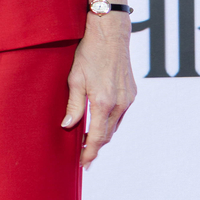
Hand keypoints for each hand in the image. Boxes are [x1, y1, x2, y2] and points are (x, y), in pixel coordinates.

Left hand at [62, 13, 135, 168]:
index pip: (97, 137)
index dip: (89, 152)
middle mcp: (119, 104)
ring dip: (103, 135)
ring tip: (89, 143)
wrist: (110, 36)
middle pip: (108, 135)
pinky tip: (100, 122)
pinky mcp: (131, 94)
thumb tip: (68, 126)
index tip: (83, 164)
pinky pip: (121, 115)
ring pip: (115, 126)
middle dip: (95, 147)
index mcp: (103, 102)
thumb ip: (73, 105)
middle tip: (84, 159)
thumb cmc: (88, 54)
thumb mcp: (74, 79)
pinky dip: (110, 122)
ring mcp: (128, 99)